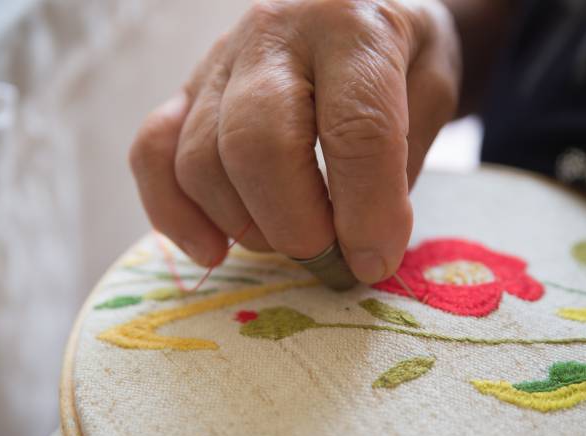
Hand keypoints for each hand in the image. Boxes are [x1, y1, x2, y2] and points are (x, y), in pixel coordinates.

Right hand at [129, 0, 460, 282]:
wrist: (359, 5)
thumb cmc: (401, 56)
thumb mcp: (431, 95)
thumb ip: (397, 167)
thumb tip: (359, 249)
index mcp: (353, 28)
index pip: (356, 130)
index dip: (367, 211)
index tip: (375, 261)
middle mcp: (275, 33)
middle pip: (258, 144)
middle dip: (296, 225)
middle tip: (329, 258)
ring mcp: (219, 59)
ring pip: (201, 158)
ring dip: (247, 225)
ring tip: (292, 242)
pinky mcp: (187, 88)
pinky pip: (153, 153)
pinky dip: (176, 213)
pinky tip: (214, 249)